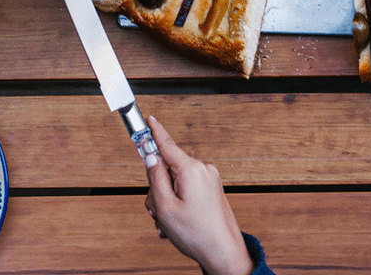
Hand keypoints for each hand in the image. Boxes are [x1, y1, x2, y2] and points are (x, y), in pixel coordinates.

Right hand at [144, 116, 254, 274]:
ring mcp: (208, 179)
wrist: (222, 250)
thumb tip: (151, 158)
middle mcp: (202, 169)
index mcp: (191, 169)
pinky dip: (177, 206)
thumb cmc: (195, 232)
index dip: (154, 132)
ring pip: (174, 184)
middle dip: (157, 191)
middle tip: (159, 214)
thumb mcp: (165, 207)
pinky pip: (185, 191)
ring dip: (166, 203)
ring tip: (169, 225)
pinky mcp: (211, 189)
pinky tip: (176, 226)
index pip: (167, 144)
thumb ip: (155, 179)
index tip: (148, 118)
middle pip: (166, 170)